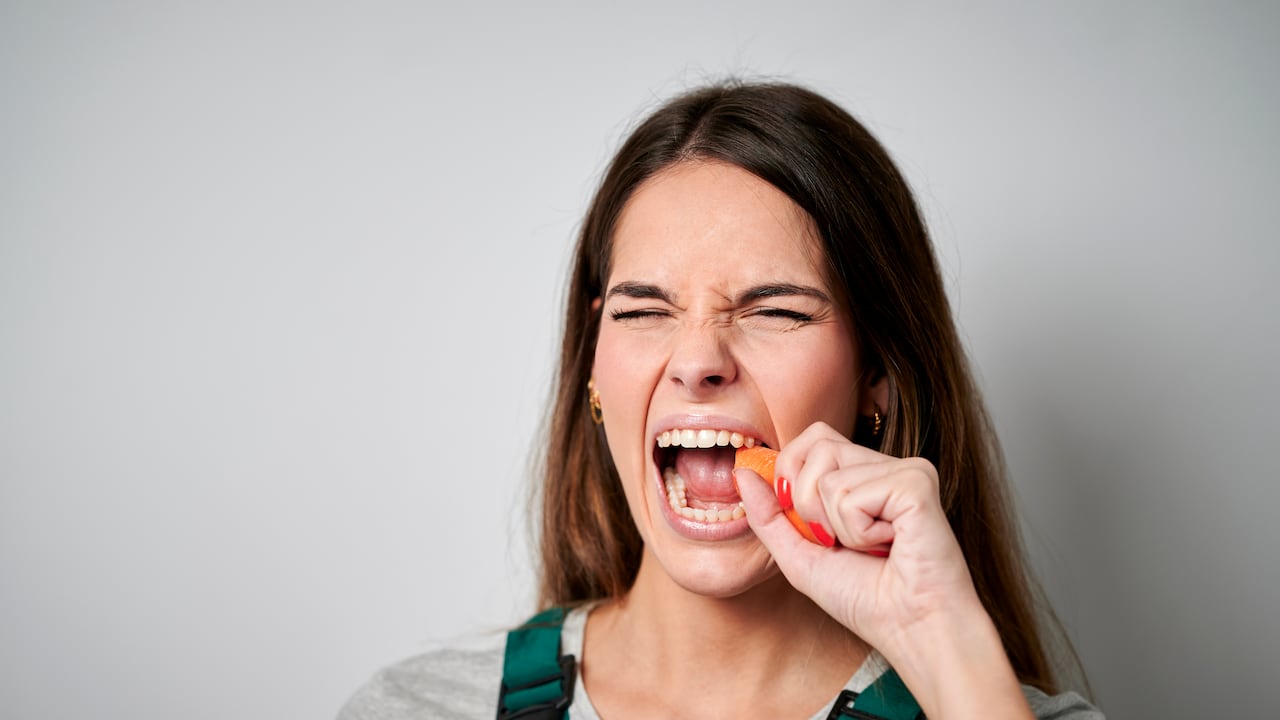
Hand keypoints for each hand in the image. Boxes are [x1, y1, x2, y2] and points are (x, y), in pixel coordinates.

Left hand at [735, 422, 1032, 718]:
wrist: (909, 628)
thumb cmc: (864, 598)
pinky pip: (853, 494)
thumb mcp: (798, 556)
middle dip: (809, 503)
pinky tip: (889, 544)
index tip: (811, 524)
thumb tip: (741, 471)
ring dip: (837, 527)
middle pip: (816, 444)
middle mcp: (885, 465)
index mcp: (862, 474)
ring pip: (830, 477)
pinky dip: (859, 531)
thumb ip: (768, 514)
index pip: (811, 438)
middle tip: (840, 539)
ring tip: (872, 547)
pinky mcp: (917, 481)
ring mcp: (905, 470)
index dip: (794, 476)